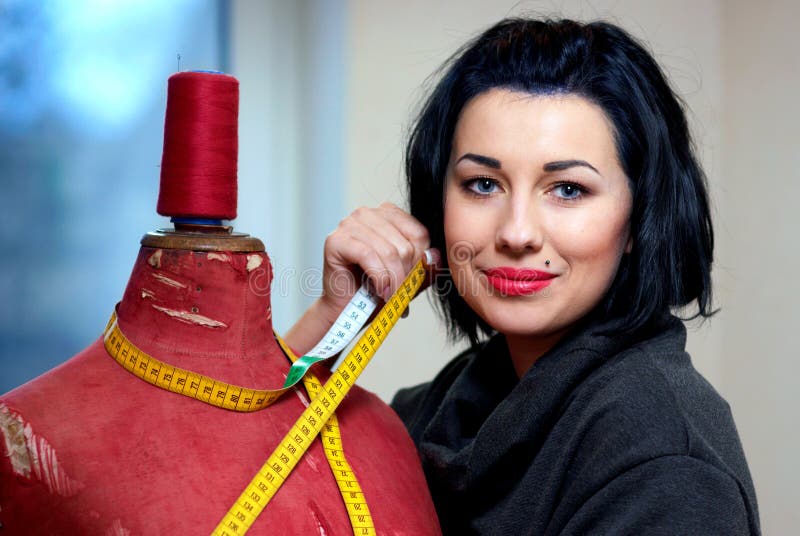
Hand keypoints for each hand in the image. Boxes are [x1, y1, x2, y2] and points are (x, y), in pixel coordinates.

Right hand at [320, 202, 430, 317]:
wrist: (346, 309)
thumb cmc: (374, 291)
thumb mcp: (408, 279)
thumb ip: (425, 267)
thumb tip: (435, 255)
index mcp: (388, 214)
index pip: (419, 233)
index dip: (419, 261)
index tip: (412, 281)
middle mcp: (368, 213)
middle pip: (404, 243)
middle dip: (404, 274)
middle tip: (398, 292)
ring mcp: (349, 224)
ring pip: (388, 251)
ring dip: (392, 280)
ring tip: (389, 295)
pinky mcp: (336, 240)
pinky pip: (368, 256)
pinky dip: (378, 277)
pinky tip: (378, 290)